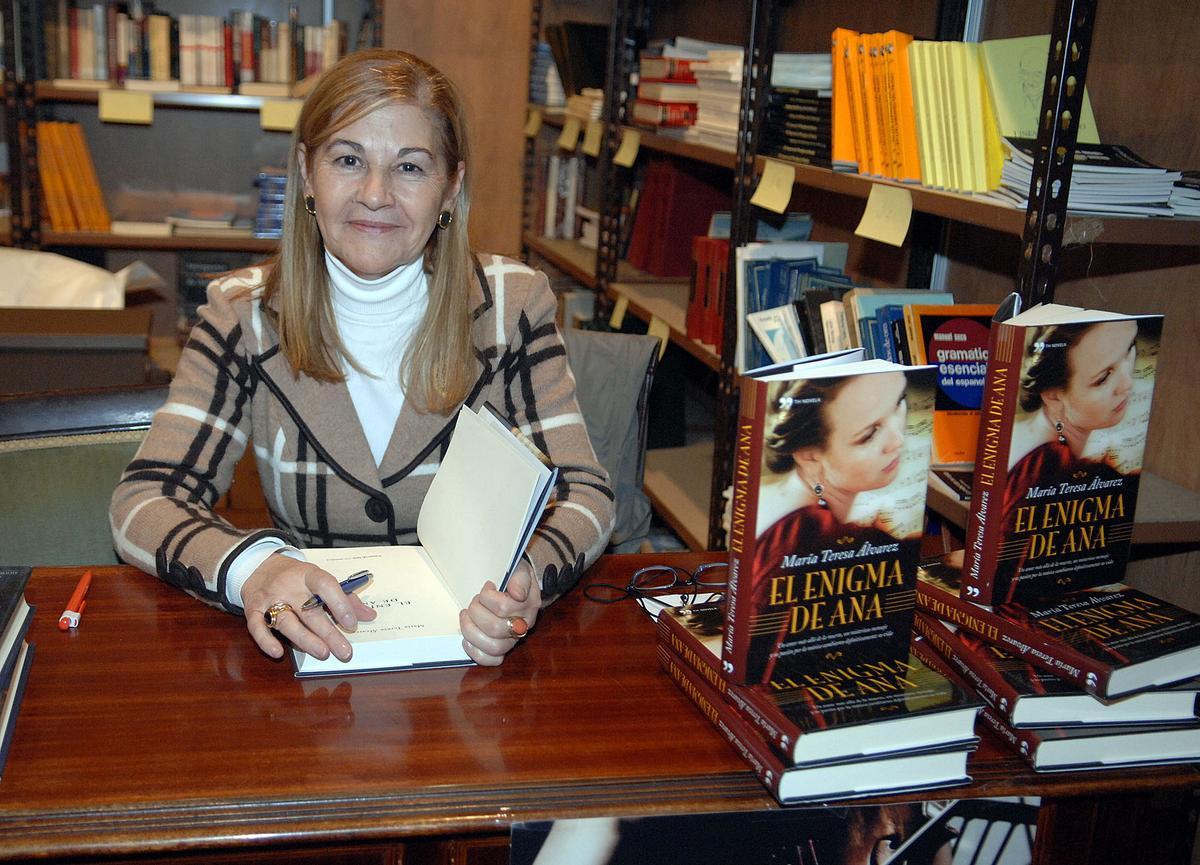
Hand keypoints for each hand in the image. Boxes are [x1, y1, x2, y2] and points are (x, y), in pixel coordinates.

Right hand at [242, 553, 376, 661]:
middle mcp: (288, 586)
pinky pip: (257, 627)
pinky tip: (279, 653)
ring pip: (287, 622)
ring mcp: (269, 598)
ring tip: (323, 653)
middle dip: (328, 633)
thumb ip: (345, 597)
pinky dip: (266, 641)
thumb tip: (369, 616)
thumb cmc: (298, 578)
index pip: (325, 585)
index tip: (352, 624)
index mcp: (308, 574)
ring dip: (305, 639)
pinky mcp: (253, 610)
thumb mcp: (321, 579)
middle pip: (309, 611)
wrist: (259, 567)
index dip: (339, 604)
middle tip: (344, 651)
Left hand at [459, 560, 540, 666]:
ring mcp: (514, 639)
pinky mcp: (504, 649)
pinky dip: (476, 652)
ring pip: (493, 647)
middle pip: (495, 628)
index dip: (487, 597)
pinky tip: (467, 640)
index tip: (487, 587)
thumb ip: (520, 578)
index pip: (503, 607)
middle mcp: (523, 625)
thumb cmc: (515, 578)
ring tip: (467, 616)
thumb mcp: (520, 570)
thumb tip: (517, 593)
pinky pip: (492, 660)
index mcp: (530, 604)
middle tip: (475, 601)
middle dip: (476, 612)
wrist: (519, 586)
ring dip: (471, 630)